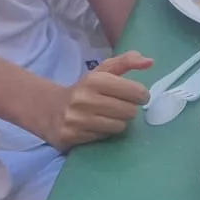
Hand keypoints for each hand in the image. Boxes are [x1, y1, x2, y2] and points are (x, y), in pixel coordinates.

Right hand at [37, 53, 152, 148]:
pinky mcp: (71, 136)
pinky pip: (103, 137)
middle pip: (129, 111)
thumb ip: (126, 62)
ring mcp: (77, 119)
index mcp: (94, 79)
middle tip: (122, 107)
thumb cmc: (84, 90)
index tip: (139, 96)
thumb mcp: (102, 71)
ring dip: (118, 122)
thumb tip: (150, 62)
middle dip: (129, 110)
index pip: (134, 91)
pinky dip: (104, 132)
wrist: (49, 109)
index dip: (141, 95)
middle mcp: (84, 98)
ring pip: (118, 126)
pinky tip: (96, 126)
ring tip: (109, 116)